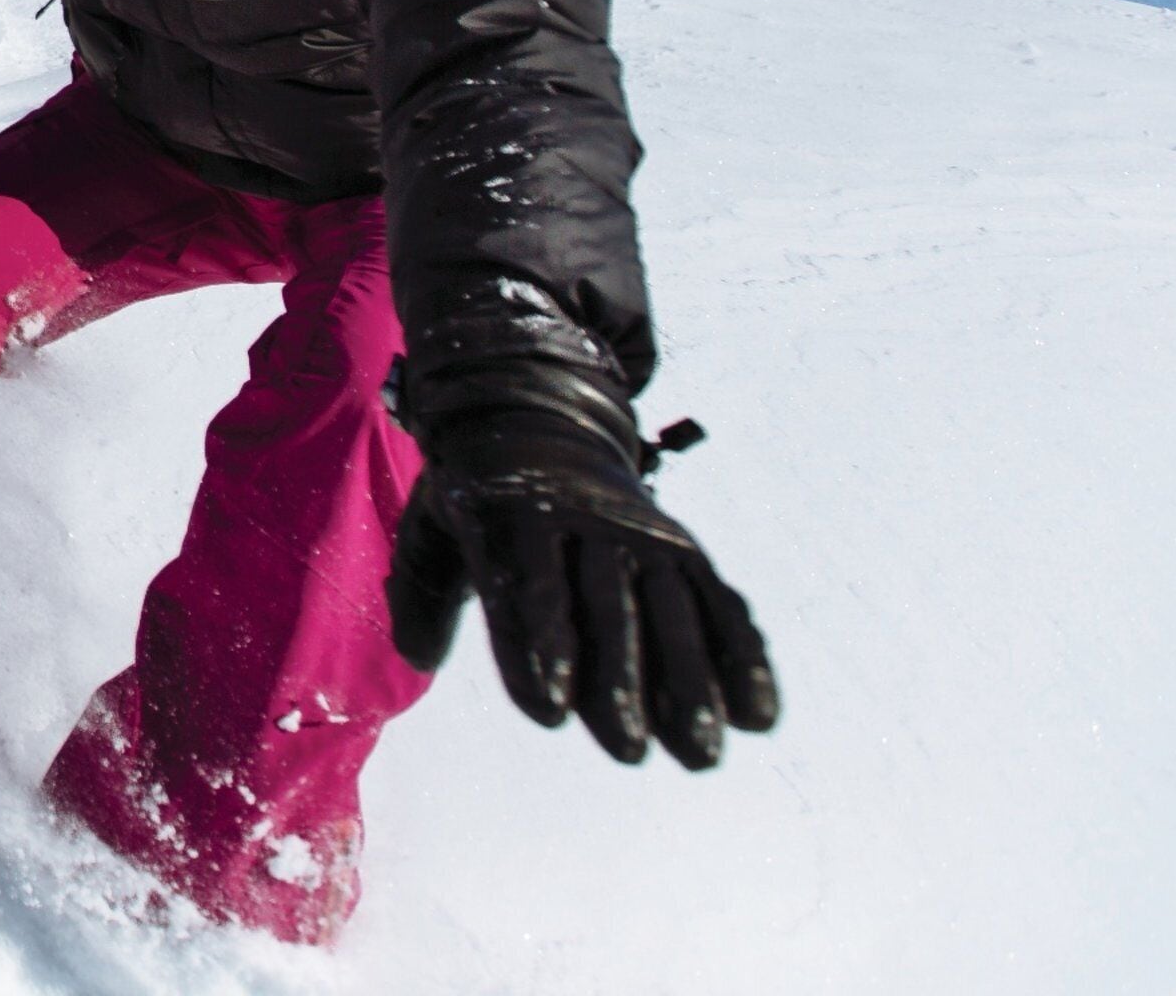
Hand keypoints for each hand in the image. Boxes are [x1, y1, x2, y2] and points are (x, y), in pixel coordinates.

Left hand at [388, 405, 781, 767]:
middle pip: (604, 607)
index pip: (524, 587)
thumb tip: (416, 657)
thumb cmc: (477, 499)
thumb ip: (421, 589)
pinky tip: (759, 715)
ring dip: (690, 682)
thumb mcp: (430, 524)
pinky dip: (742, 655)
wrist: (541, 422)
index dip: (535, 647)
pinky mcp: (682, 546)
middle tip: (628, 751)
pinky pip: (716, 600)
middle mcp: (582, 522)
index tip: (549, 712)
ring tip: (699, 752)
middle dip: (619, 681)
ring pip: (670, 608)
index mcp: (508, 516)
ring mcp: (639, 533)